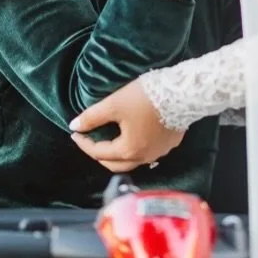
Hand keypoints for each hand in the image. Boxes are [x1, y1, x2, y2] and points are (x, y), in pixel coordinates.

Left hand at [69, 79, 184, 172]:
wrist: (183, 93)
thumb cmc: (146, 99)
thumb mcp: (114, 104)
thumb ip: (92, 117)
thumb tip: (75, 126)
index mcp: (128, 151)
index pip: (98, 152)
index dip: (83, 142)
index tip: (75, 132)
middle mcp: (144, 157)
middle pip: (115, 164)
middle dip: (99, 154)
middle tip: (90, 140)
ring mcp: (159, 152)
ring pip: (132, 160)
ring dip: (118, 153)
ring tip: (110, 138)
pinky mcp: (170, 143)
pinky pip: (148, 151)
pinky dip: (135, 147)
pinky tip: (134, 135)